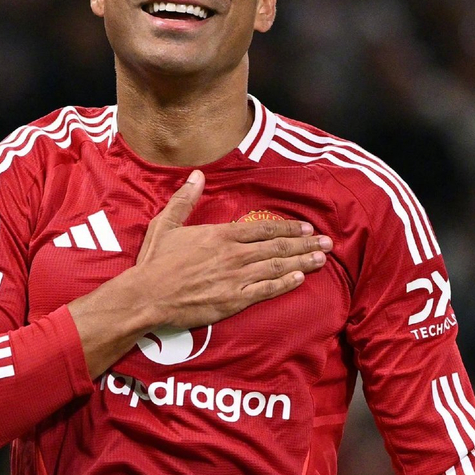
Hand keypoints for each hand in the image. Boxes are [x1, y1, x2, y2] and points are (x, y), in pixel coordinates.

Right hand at [134, 169, 331, 328]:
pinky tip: (300, 279)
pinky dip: (285, 283)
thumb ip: (185, 200)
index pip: (262, 229)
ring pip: (277, 267)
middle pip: (277, 247)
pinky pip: (266, 290)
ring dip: (302, 262)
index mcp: (220, 236)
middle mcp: (234, 255)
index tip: (305, 228)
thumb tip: (196, 175)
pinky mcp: (234, 299)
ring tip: (321, 259)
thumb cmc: (155, 262)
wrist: (147, 296)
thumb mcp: (167, 224)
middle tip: (327, 242)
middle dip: (304, 244)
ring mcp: (236, 278)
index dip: (287, 228)